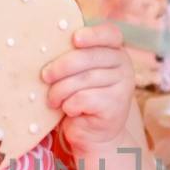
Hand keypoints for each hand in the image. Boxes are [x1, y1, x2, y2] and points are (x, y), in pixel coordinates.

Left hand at [41, 23, 135, 154]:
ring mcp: (123, 86)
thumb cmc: (80, 98)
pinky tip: (69, 110)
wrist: (93, 135)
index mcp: (116, 51)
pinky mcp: (115, 106)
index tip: (75, 39)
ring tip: (52, 100)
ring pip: (82, 79)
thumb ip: (73, 57)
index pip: (110, 34)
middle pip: (88, 56)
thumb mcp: (78, 73)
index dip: (93, 34)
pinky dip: (68, 105)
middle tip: (45, 76)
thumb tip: (46, 45)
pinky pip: (82, 98)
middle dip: (61, 66)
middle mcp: (124, 66)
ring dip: (59, 91)